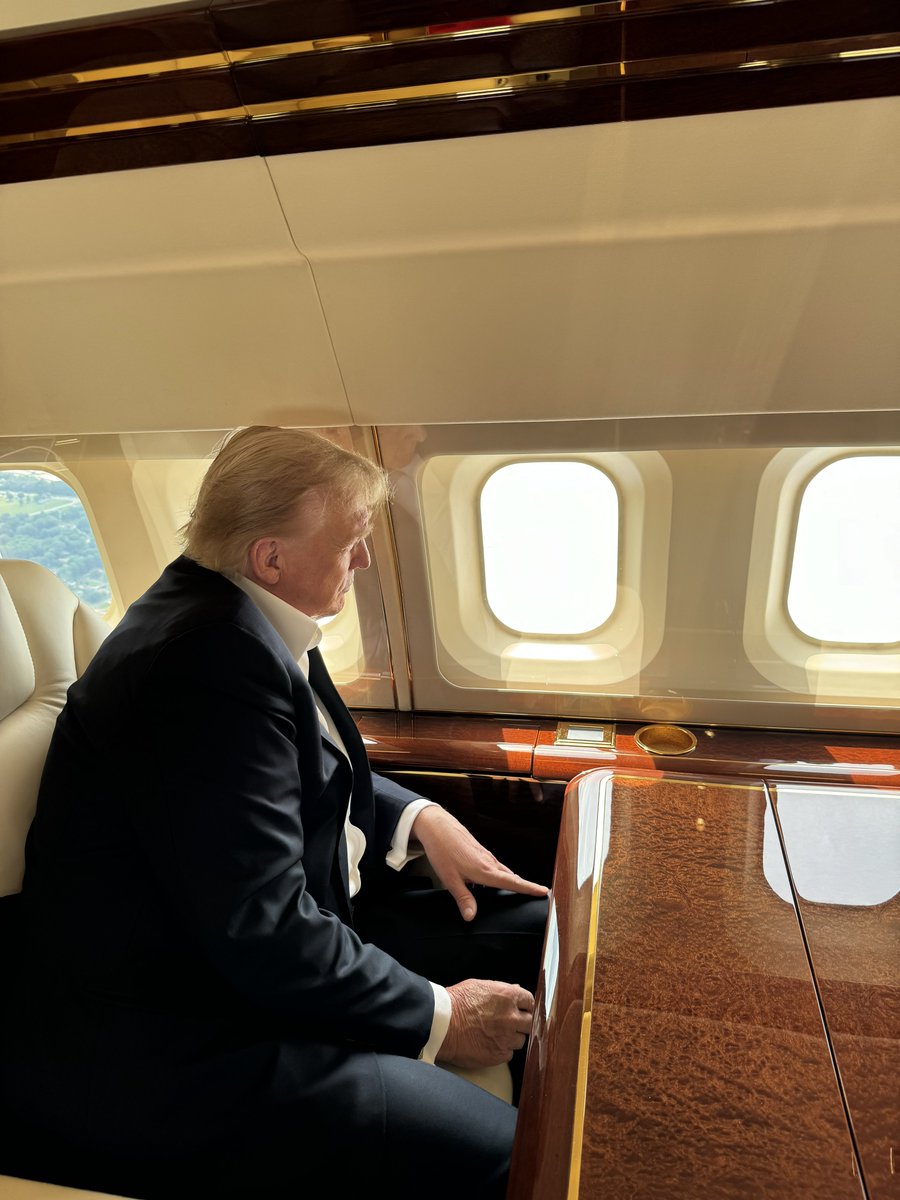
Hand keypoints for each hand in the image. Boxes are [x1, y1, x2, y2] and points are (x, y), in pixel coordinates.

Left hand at [411, 806, 547, 921]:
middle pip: (511, 877)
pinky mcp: (479, 851)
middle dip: (524, 886)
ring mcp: (485, 855)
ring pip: (503, 870)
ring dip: (512, 880)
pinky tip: (492, 879)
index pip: (512, 882)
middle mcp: (489, 862)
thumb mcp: (450, 879)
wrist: (437, 826)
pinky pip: (494, 865)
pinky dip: (500, 873)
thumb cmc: (442, 851)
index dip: (529, 888)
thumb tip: (471, 917)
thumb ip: (463, 899)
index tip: (544, 891)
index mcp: (485, 871)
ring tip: (519, 889)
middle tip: (538, 893)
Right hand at [438, 979, 534, 1068]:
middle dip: (522, 1023)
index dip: (526, 1006)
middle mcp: (511, 1017)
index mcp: (507, 997)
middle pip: (529, 1023)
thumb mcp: (479, 986)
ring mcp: (506, 1037)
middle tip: (511, 1024)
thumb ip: (501, 989)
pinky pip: (509, 1054)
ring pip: (520, 1040)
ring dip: (512, 1038)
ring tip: (496, 1035)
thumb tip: (515, 988)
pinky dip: (502, 1050)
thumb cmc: (456, 1003)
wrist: (442, 1024)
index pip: (530, 1001)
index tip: (523, 1010)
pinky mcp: (498, 1054)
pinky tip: (490, 1045)